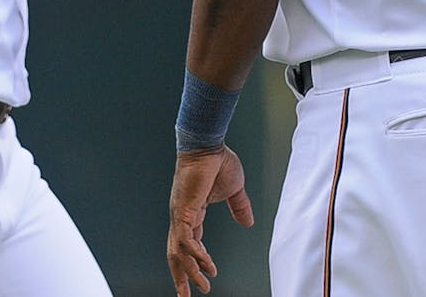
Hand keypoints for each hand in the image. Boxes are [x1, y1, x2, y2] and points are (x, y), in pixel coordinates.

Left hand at [167, 144, 253, 295]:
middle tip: (186, 296)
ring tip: (202, 287)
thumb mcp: (234, 190)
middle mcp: (182, 217)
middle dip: (182, 276)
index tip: (206, 277)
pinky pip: (185, 239)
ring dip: (189, 272)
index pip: (189, 243)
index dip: (196, 262)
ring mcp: (180, 215)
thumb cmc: (218, 161)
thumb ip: (240, 207)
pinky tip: (205, 265)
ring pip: (178, 252)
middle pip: (176, 254)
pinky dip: (195, 254)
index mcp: (192, 212)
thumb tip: (248, 223)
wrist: (209, 145)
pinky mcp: (183, 211)